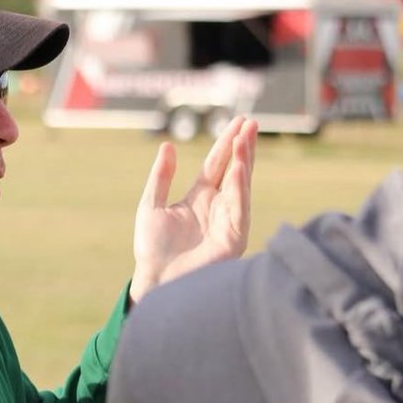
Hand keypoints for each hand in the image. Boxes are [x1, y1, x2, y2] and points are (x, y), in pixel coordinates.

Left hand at [129, 115, 257, 303]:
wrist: (155, 281)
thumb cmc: (152, 249)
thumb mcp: (151, 205)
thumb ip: (161, 177)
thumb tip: (168, 146)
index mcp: (199, 198)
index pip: (218, 164)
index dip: (227, 143)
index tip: (239, 121)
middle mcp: (217, 207)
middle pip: (235, 170)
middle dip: (243, 146)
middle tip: (252, 122)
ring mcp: (227, 221)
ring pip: (240, 185)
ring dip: (244, 161)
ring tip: (245, 137)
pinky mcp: (234, 238)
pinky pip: (239, 208)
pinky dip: (240, 188)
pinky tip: (239, 168)